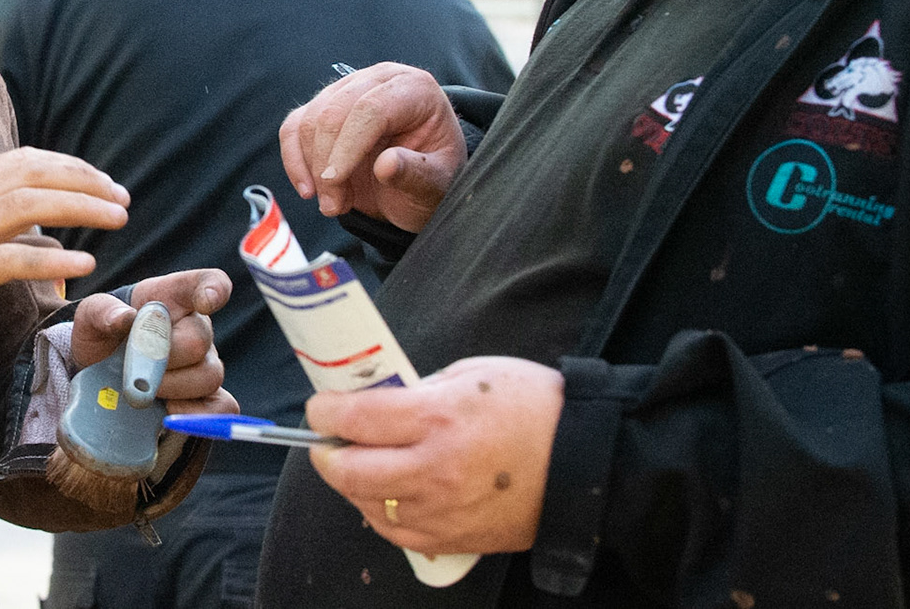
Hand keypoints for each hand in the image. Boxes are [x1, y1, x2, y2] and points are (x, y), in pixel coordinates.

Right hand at [0, 148, 126, 335]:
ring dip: (80, 209)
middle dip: (85, 182)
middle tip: (122, 198)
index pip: (24, 160)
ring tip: (116, 219)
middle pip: (34, 174)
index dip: (69, 167)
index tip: (102, 181)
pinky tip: (83, 262)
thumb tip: (50, 234)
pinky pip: (12, 259)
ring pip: (29, 206)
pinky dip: (52, 258)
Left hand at [71, 269, 236, 415]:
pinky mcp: (208, 399)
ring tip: (143, 389)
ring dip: (171, 387)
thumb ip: (103, 311)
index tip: (205, 301)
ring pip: (209, 376)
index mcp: (175, 298)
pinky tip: (167, 413)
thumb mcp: (91, 317)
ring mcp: (206, 364)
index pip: (209, 283)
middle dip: (161, 358)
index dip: (214, 290)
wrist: (100, 377)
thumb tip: (126, 318)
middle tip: (133, 367)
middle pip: (198, 341)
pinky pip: (222, 407)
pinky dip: (195, 413)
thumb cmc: (103, 337)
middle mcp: (198, 328)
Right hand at [278, 63, 465, 230]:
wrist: (420, 179)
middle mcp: (378, 80)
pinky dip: (294, 160)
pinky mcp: (323, 105)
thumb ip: (417, 174)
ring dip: (312, 167)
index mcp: (414, 89)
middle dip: (326, 164)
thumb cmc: (432, 177)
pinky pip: (294, 127)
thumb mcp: (436, 184)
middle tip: (334, 206)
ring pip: (310, 120)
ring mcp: (347, 89)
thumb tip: (386, 165)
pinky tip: (308, 188)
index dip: (348, 147)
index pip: (371, 108)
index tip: (335, 184)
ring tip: (334, 203)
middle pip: (334, 111)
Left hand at [305, 357, 563, 554]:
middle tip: (325, 441)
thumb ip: (421, 388)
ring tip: (352, 467)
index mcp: (438, 417)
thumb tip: (382, 399)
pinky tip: (379, 499)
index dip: (325, 411)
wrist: (589, 461)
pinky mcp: (460, 537)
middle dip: (326, 453)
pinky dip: (380, 516)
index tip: (320, 407)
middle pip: (351, 470)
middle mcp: (435, 468)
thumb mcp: (474, 372)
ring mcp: (446, 509)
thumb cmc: (537, 407)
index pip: (356, 418)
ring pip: (370, 506)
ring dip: (351, 485)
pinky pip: (400, 535)